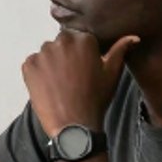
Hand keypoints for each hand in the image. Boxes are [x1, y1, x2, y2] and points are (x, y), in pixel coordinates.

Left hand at [21, 29, 138, 139]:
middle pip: (62, 43)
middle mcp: (61, 41)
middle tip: (71, 77)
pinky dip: (37, 72)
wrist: (73, 124)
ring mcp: (43, 53)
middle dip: (65, 55)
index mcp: (83, 39)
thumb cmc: (96, 98)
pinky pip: (33, 63)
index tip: (83, 68)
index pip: (79, 38)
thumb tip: (133, 37)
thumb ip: (120, 50)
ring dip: (51, 62)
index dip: (81, 54)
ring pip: (47, 52)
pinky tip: (47, 86)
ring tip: (59, 83)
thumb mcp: (112, 73)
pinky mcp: (28, 65)